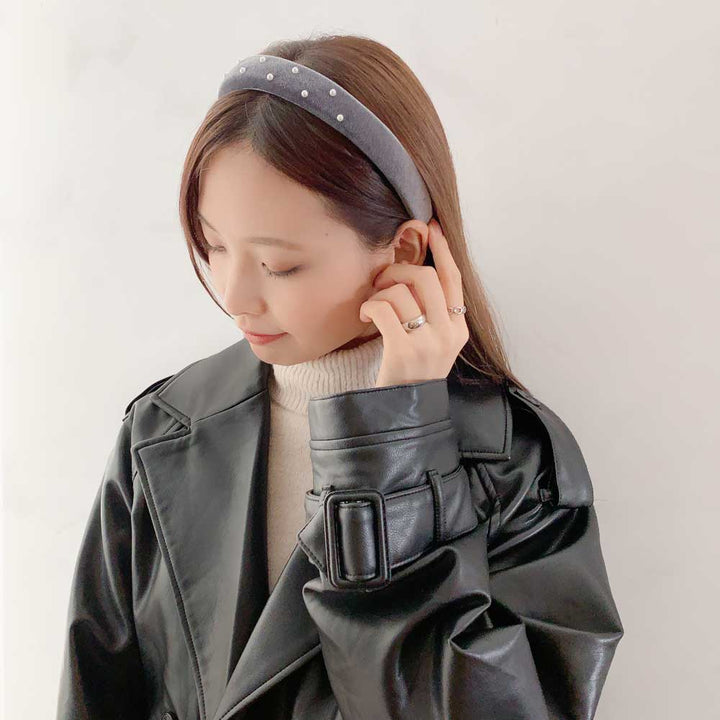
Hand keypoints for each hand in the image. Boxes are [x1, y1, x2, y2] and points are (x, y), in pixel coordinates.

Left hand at [359, 218, 469, 387]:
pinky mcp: (403, 351)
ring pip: (402, 292)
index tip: (431, 228)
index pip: (454, 279)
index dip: (443, 249)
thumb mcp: (434, 344)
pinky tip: (365, 317)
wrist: (404, 413)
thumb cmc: (412, 374)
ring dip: (379, 292)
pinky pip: (383, 309)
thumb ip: (433, 312)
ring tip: (371, 307)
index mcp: (459, 329)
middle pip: (427, 278)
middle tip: (382, 282)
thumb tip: (416, 270)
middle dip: (398, 271)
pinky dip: (369, 307)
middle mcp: (449, 334)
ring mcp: (428, 343)